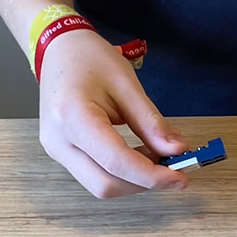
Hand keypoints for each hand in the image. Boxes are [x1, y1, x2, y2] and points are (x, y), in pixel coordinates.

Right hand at [37, 29, 189, 198]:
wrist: (59, 51)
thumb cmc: (89, 59)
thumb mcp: (127, 85)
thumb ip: (151, 122)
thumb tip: (176, 150)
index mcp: (72, 116)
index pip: (116, 161)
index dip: (151, 175)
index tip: (180, 177)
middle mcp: (58, 140)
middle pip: (105, 185)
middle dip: (143, 183)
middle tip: (173, 170)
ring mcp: (56, 150)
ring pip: (99, 186)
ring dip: (132, 180)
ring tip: (155, 158)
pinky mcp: (60, 153)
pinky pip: (93, 175)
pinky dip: (120, 173)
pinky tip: (137, 156)